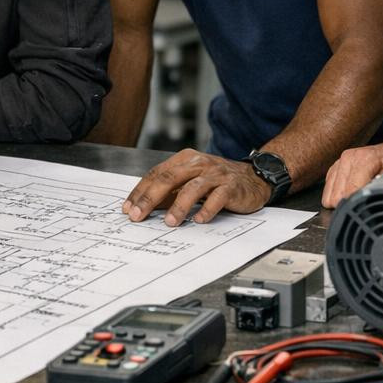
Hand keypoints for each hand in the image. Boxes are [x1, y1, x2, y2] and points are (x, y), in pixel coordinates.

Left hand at [122, 149, 272, 226]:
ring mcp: (216, 175)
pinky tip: (199, 220)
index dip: (141, 191)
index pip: (156, 174)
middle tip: (138, 215)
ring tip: (170, 222)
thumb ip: (170, 191)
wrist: (254, 178)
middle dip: (151, 198)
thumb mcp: (191, 181)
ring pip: (192, 188)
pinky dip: (207, 210)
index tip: (128, 208)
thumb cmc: (218, 181)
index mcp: (185, 160)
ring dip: (179, 206)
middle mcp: (199, 164)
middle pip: (169, 178)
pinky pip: (217, 198)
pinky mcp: (231, 187)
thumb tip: (144, 207)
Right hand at [321, 126, 382, 207]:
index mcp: (365, 159)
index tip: (368, 212)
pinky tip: (353, 193)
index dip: (357, 206)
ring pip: (329, 195)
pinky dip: (339, 196)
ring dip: (343, 200)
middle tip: (367, 202)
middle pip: (336, 196)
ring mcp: (340, 162)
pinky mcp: (335, 168)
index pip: (349, 192)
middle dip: (350, 204)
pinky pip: (328, 191)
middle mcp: (349, 158)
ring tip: (361, 196)